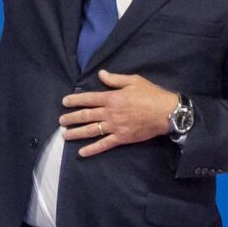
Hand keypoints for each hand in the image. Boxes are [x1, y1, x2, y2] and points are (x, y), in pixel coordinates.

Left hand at [62, 71, 179, 155]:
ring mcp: (115, 127)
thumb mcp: (133, 81)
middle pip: (86, 116)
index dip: (75, 100)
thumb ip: (115, 79)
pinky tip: (82, 152)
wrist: (166, 112)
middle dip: (71, 118)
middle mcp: (110, 113)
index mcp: (112, 98)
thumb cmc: (151, 94)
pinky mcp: (121, 138)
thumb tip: (101, 74)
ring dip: (76, 133)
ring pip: (91, 130)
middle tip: (61, 121)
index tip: (64, 102)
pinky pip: (104, 144)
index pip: (88, 99)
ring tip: (65, 135)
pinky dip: (92, 149)